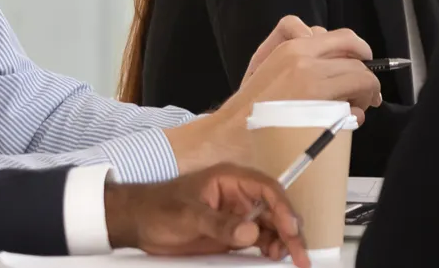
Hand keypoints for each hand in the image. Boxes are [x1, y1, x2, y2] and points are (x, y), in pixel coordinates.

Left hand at [103, 164, 310, 265]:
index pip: (268, 190)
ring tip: (292, 260)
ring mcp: (238, 215)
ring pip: (271, 227)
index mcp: (232, 180)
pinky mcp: (233, 233)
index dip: (284, 209)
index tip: (291, 229)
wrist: (137, 223)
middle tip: (301, 255)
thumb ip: (219, 223)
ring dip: (283, 242)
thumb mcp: (188, 215)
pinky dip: (269, 249)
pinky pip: (258, 240)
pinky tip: (275, 258)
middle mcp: (241, 196)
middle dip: (291, 231)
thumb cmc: (158, 209)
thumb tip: (251, 232)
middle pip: (276, 211)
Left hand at [171, 28, 381, 171]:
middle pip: (354, 57)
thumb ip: (340, 121)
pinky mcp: (278, 48)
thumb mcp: (310, 136)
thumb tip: (356, 112)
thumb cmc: (266, 144)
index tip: (369, 104)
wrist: (226, 135)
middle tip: (362, 94)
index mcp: (315, 87)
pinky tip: (318, 56)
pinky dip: (316, 37)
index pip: (362, 77)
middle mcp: (305, 61)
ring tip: (347, 71)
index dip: (372, 90)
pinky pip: (305, 28)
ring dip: (348, 53)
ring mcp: (291, 50)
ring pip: (338, 37)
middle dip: (364, 76)